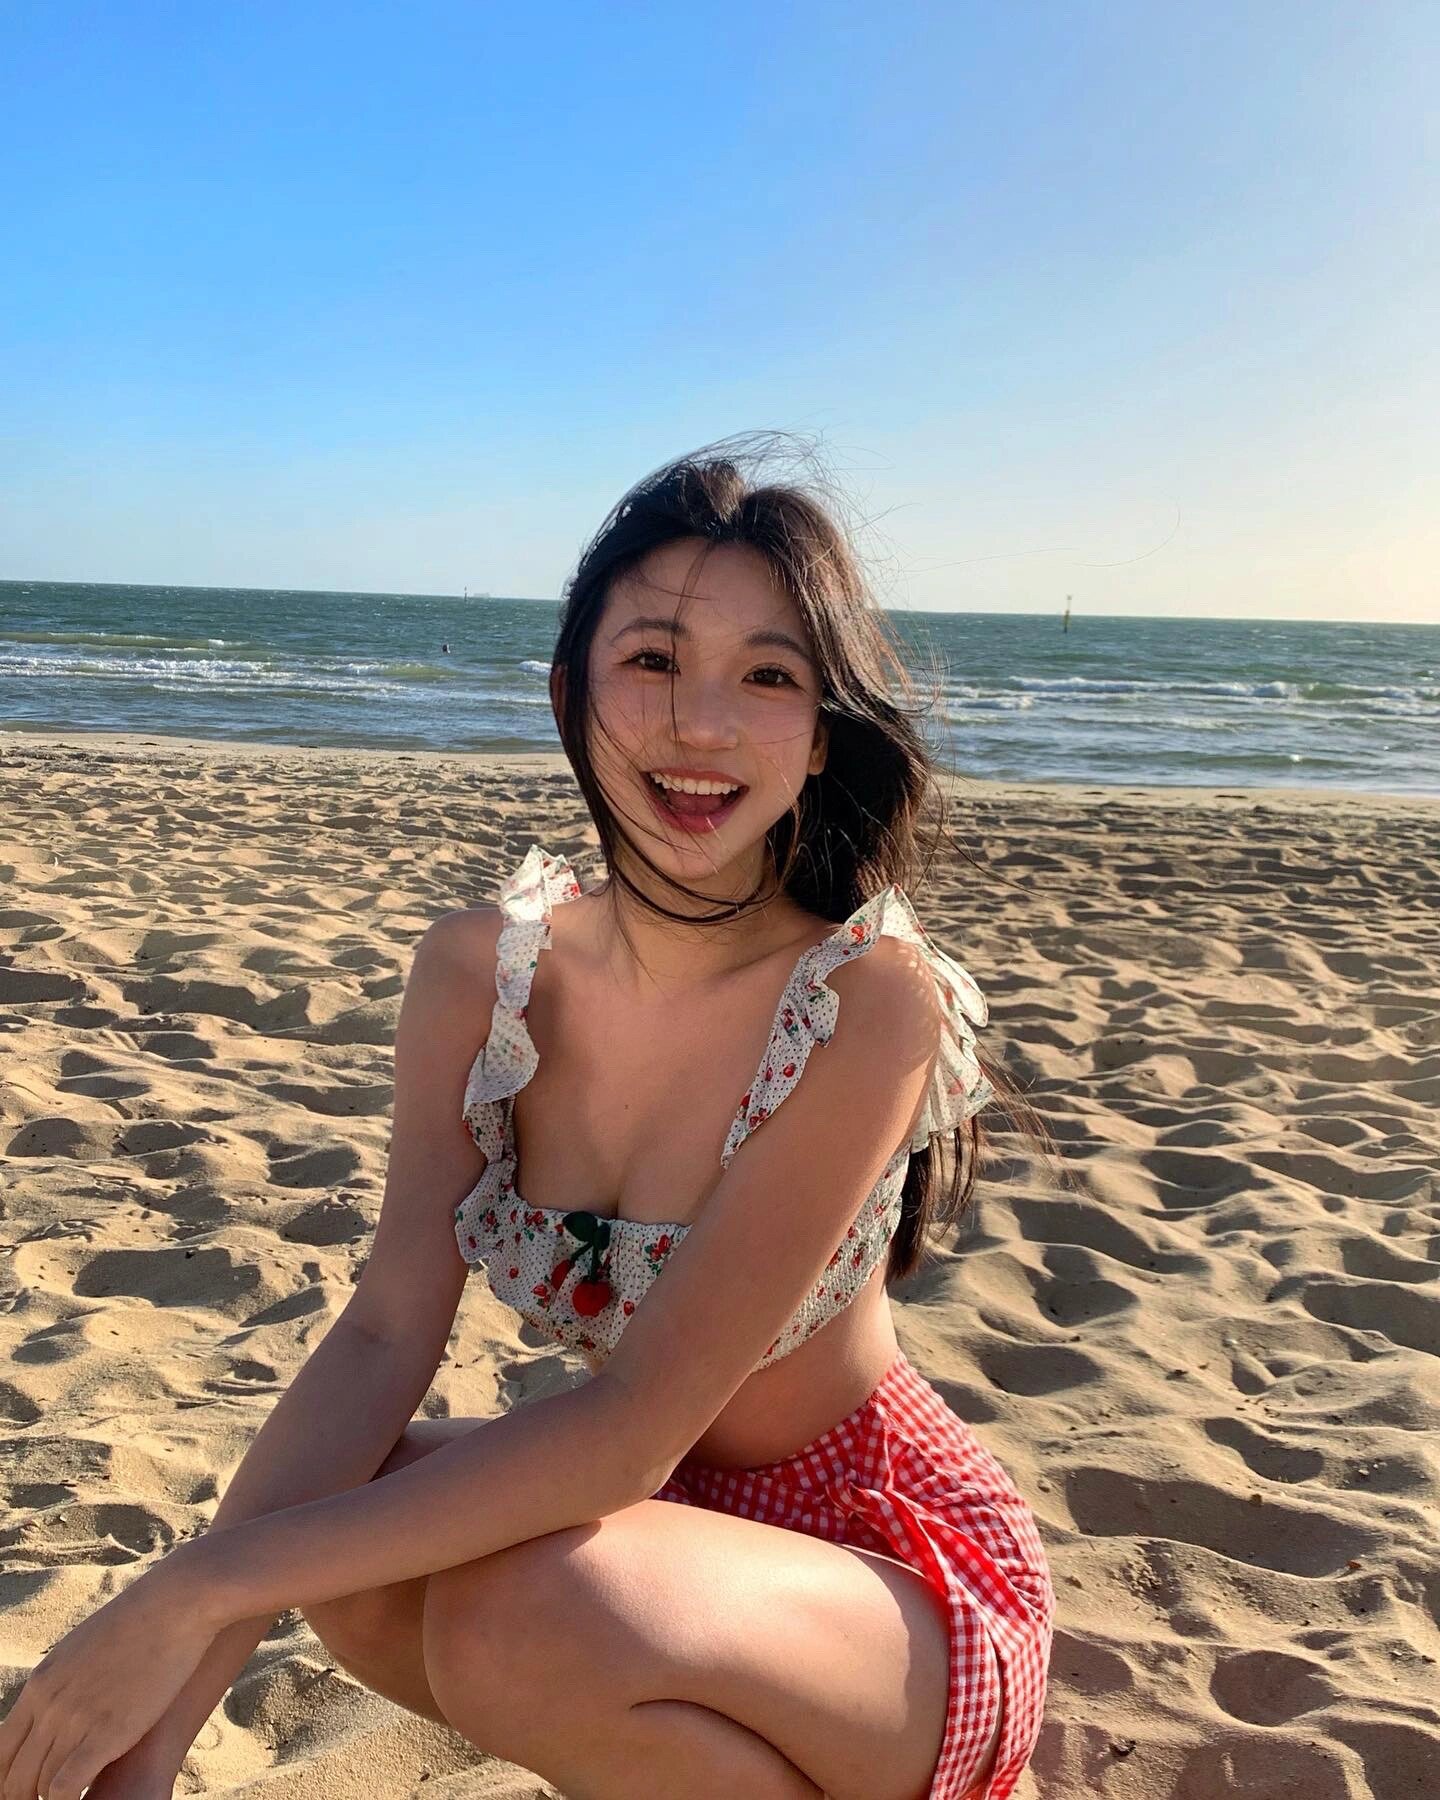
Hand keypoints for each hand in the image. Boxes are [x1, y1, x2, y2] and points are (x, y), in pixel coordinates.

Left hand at [0, 1555, 214, 1799]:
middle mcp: (49, 1704)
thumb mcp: (88, 1646)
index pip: (1, 1751)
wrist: (176, 1603)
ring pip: (38, 1786)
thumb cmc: (142, 1620)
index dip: (7, 1779)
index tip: (24, 1791)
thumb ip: (68, 1678)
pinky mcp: (106, 1733)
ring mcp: (75, 1719)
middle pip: (14, 1776)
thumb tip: (65, 1698)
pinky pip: (65, 1787)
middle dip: (24, 1798)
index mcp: (41, 1683)